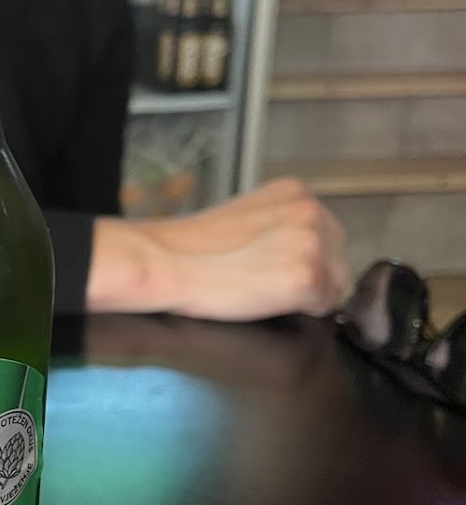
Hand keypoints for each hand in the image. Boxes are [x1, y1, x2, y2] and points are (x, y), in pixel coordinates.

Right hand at [89, 179, 350, 320]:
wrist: (167, 261)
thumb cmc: (192, 246)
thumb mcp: (246, 217)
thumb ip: (278, 224)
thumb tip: (294, 252)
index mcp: (295, 193)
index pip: (324, 236)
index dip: (300, 259)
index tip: (269, 267)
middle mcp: (311, 212)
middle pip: (336, 260)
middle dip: (311, 276)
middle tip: (264, 283)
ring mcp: (311, 244)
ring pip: (334, 284)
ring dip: (307, 295)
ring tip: (263, 291)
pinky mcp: (306, 277)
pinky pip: (324, 306)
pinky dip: (301, 311)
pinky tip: (267, 302)